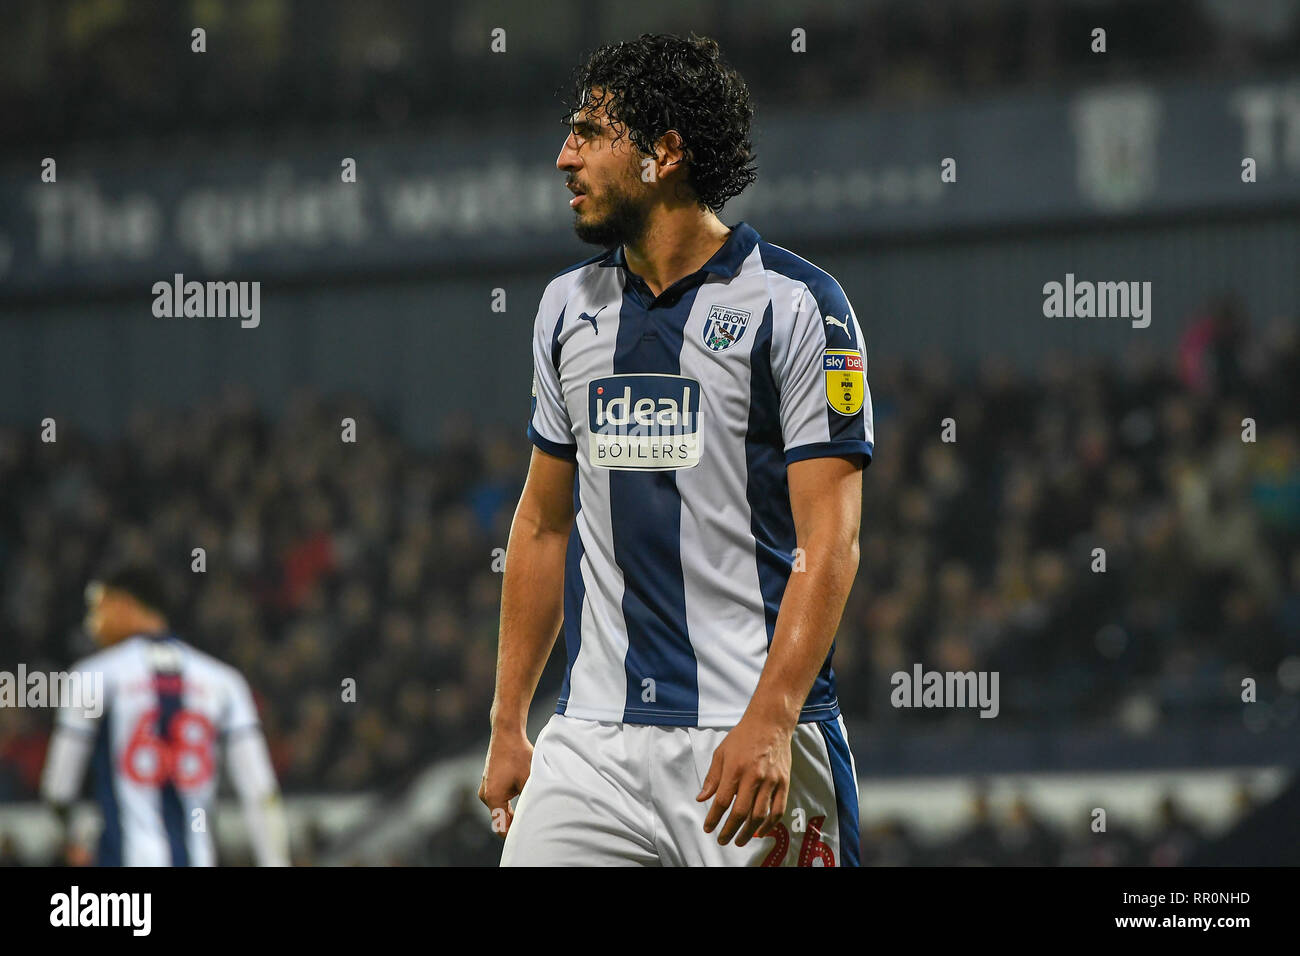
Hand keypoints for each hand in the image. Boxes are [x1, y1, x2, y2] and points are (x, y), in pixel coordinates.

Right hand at [478, 727, 532, 838]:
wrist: (507, 734)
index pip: (501, 827)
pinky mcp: (488, 782)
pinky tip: (521, 800)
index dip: (514, 833)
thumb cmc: (519, 755)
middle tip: (532, 823)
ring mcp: (485, 788)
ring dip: (511, 812)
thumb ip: (530, 800)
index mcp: (493, 797)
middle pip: (500, 819)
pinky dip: (508, 803)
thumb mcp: (529, 779)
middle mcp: (485, 795)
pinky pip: (497, 799)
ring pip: (499, 809)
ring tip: (529, 811)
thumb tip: (536, 814)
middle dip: (514, 823)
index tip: (528, 832)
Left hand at [696, 716, 792, 846]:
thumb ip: (712, 778)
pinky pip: (778, 809)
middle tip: (723, 840)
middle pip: (741, 812)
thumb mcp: (721, 753)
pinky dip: (770, 824)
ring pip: (760, 814)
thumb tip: (702, 798)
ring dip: (749, 832)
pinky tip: (761, 831)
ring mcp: (770, 781)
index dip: (714, 818)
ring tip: (740, 840)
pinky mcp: (783, 782)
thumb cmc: (743, 736)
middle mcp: (753, 777)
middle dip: (730, 830)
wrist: (770, 723)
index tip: (708, 828)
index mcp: (735, 769)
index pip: (722, 801)